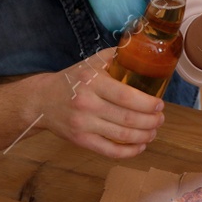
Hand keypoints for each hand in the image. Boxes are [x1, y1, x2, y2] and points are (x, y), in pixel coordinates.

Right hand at [39, 48, 164, 157]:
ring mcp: (83, 124)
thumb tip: (144, 49)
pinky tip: (140, 146)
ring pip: (122, 135)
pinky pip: (109, 150)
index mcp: (92, 82)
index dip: (147, 103)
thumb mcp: (91, 62)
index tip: (160, 104)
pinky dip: (129, 152)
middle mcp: (87, 104)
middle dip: (151, 121)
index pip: (126, 95)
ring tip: (154, 131)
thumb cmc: (73, 80)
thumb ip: (116, 56)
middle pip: (128, 118)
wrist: (41, 100)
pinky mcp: (80, 140)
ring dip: (144, 136)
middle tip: (160, 118)